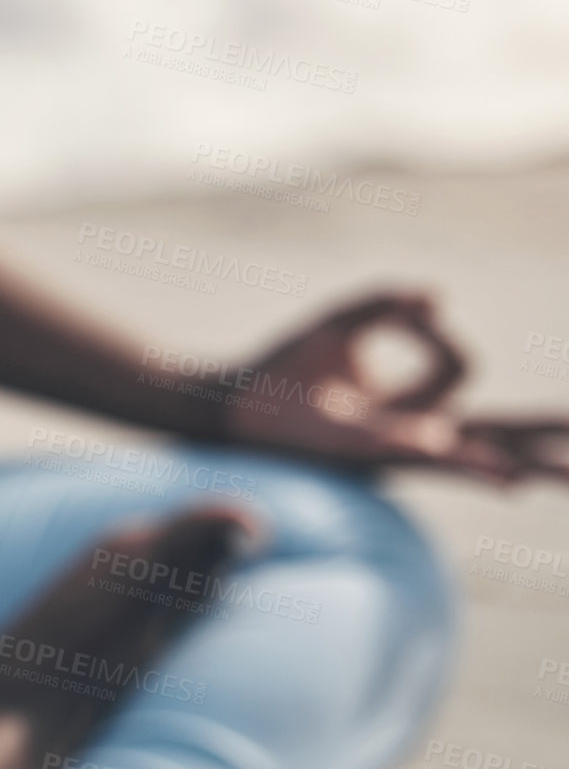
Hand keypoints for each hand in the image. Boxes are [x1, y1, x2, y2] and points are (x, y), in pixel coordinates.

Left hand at [222, 291, 568, 482]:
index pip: (460, 370)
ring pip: (473, 459)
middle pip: (499, 439)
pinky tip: (492, 472)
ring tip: (557, 473)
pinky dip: (455, 459)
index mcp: (414, 407)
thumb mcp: (342, 322)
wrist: (233, 399)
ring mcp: (393, 449)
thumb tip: (436, 296)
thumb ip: (389, 303)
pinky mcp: (364, 454)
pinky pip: (420, 457)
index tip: (405, 312)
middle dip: (550, 443)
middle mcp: (414, 435)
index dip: (432, 331)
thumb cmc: (285, 367)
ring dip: (515, 466)